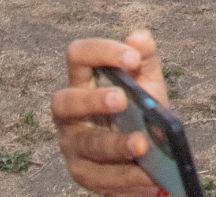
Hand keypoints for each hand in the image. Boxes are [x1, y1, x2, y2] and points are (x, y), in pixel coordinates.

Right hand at [52, 31, 170, 195]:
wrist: (146, 156)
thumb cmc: (141, 111)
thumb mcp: (148, 84)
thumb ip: (145, 60)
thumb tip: (139, 38)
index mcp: (83, 80)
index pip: (78, 55)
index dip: (102, 52)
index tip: (132, 58)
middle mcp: (68, 111)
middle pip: (66, 101)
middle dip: (93, 100)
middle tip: (122, 100)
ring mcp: (72, 143)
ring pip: (87, 143)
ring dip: (117, 144)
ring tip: (144, 145)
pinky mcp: (81, 172)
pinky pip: (100, 177)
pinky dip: (127, 176)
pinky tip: (148, 177)